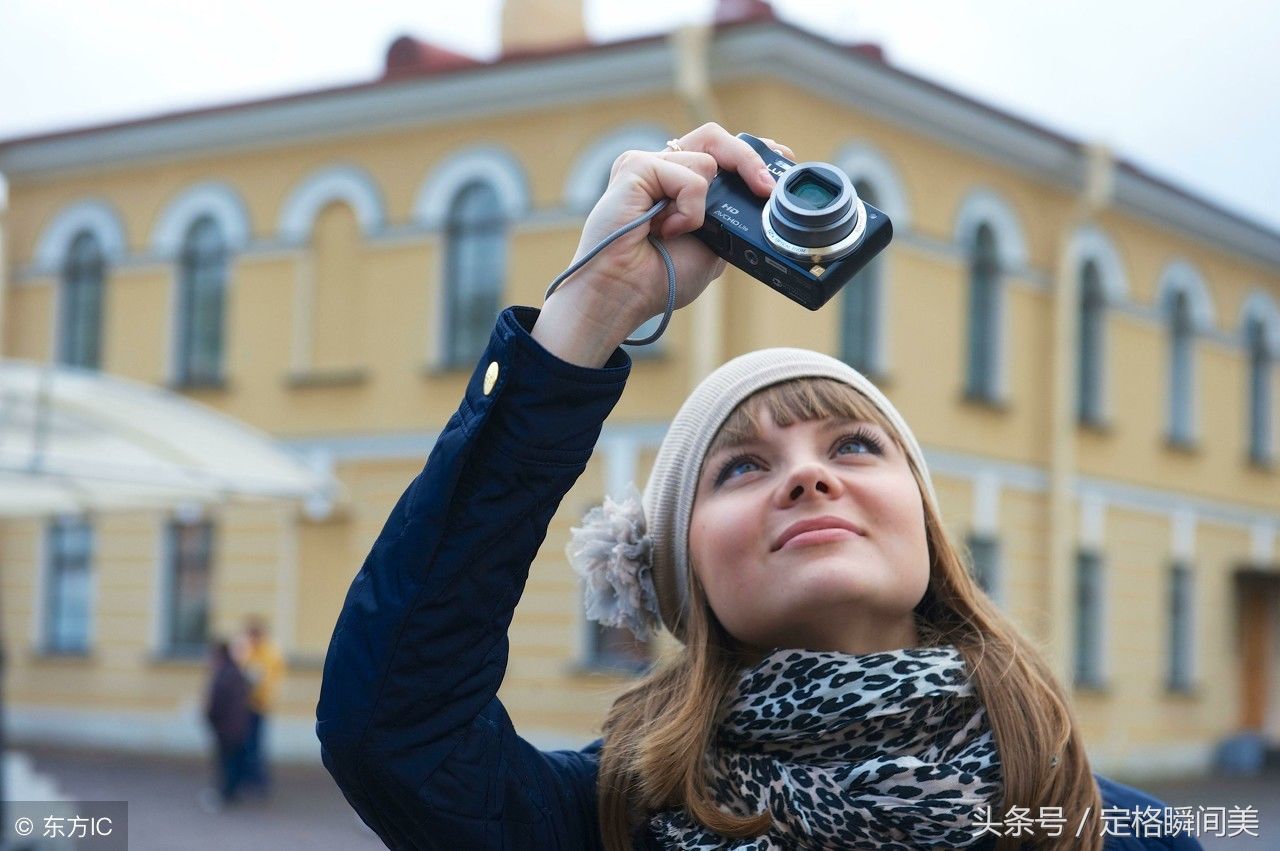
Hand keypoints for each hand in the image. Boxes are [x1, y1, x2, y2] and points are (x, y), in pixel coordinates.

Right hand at [533, 124, 794, 366]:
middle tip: (765, 188)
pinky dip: (688, 209)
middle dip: (749, 158)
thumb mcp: (714, 249)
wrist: (622, 295)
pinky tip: (664, 229)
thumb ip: (731, 219)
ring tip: (678, 232)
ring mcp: (648, 166)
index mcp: (680, 185)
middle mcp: (663, 169)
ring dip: (704, 205)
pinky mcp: (635, 167)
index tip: (782, 162)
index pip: (721, 149)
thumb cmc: (658, 279)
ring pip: (707, 157)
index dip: (753, 151)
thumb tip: (765, 196)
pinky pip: (689, 176)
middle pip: (716, 137)